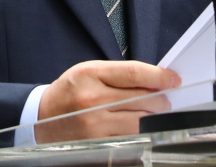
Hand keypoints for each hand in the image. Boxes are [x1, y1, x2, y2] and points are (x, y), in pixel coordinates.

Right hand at [34, 60, 179, 142]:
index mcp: (90, 74)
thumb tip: (154, 80)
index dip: (159, 76)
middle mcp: (92, 99)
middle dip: (160, 99)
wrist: (41, 117)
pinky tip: (139, 127)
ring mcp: (94, 124)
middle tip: (165, 99)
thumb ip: (119, 74)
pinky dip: (139, 132)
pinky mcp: (97, 143)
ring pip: (139, 121)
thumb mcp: (89, 72)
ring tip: (153, 113)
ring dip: (153, 118)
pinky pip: (129, 138)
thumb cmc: (69, 91)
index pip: (134, 73)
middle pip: (142, 99)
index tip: (174, 79)